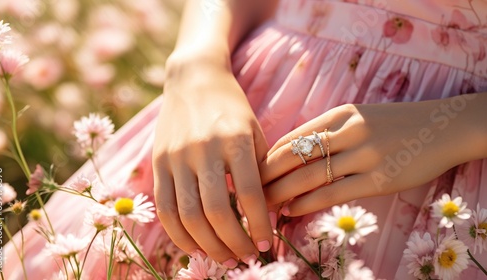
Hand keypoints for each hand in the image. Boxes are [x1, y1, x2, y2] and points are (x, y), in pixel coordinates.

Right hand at [152, 56, 272, 265]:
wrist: (193, 79)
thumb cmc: (232, 107)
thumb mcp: (255, 131)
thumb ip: (260, 170)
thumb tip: (267, 216)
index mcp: (235, 139)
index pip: (250, 195)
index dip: (260, 225)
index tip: (267, 244)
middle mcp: (203, 148)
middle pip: (215, 211)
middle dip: (233, 243)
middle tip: (246, 257)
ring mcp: (176, 156)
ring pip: (187, 215)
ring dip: (207, 245)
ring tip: (224, 257)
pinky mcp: (158, 162)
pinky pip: (165, 208)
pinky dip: (179, 234)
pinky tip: (195, 245)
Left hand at [261, 99, 476, 216]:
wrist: (441, 127)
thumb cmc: (394, 124)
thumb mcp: (358, 116)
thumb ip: (328, 131)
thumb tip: (293, 153)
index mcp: (339, 114)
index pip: (291, 137)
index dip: (267, 157)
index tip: (251, 172)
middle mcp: (348, 131)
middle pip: (293, 156)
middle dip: (266, 176)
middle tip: (248, 191)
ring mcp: (364, 155)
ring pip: (309, 176)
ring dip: (281, 193)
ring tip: (264, 205)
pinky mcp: (378, 179)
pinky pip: (333, 193)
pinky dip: (307, 203)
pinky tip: (291, 211)